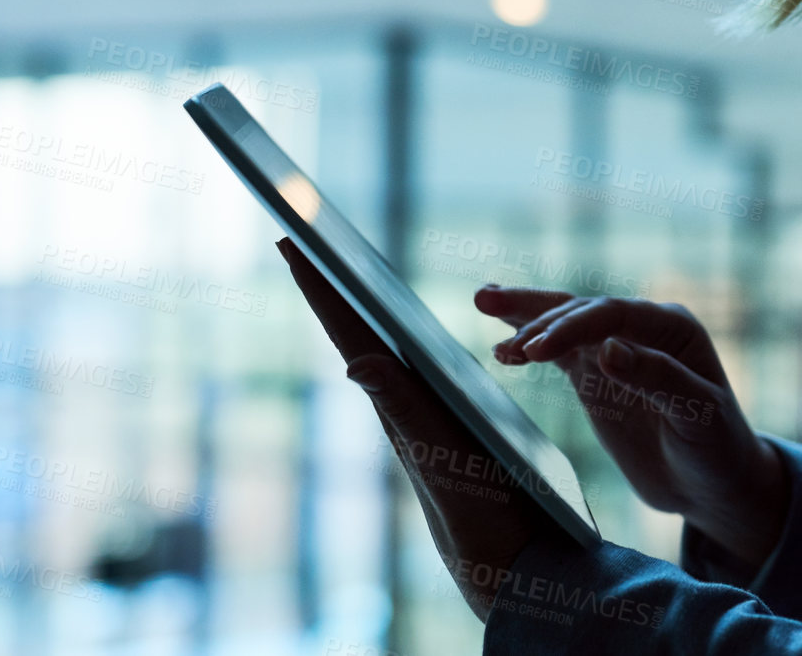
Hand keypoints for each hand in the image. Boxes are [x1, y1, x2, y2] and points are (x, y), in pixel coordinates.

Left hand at [278, 238, 557, 621]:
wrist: (509, 562)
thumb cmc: (476, 515)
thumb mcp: (439, 459)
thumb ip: (403, 410)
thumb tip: (354, 360)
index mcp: (397, 400)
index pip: (350, 331)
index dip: (321, 286)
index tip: (292, 240)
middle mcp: (404, 403)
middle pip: (359, 331)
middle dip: (329, 284)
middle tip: (300, 239)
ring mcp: (425, 414)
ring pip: (383, 348)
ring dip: (358, 308)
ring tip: (336, 276)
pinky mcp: (450, 425)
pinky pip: (416, 369)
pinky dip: (399, 339)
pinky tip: (398, 337)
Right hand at [477, 287, 787, 566]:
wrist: (713, 486)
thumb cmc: (718, 448)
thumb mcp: (698, 415)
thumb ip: (657, 379)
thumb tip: (609, 348)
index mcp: (673, 327)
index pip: (612, 315)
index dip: (572, 326)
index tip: (535, 351)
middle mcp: (643, 329)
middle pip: (582, 309)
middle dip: (537, 311)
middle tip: (490, 309)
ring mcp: (616, 350)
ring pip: (564, 322)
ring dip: (525, 315)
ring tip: (484, 302)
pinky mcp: (596, 376)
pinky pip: (558, 351)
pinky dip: (529, 343)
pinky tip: (501, 342)